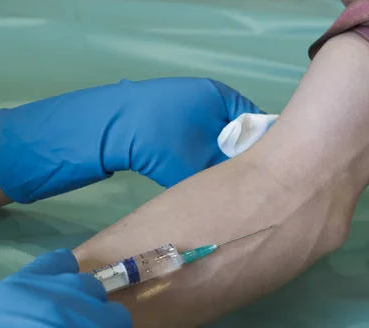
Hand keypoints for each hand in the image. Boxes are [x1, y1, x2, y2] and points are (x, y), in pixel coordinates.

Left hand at [0, 77, 261, 202]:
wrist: (105, 129)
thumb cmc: (157, 140)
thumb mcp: (197, 161)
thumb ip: (224, 173)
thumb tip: (246, 190)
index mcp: (222, 97)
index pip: (258, 125)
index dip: (263, 153)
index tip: (262, 179)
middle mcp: (209, 96)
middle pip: (237, 133)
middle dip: (238, 158)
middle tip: (242, 187)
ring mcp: (188, 105)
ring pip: (216, 139)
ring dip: (218, 160)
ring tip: (222, 186)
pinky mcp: (170, 117)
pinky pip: (198, 139)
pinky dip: (201, 156)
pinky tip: (200, 177)